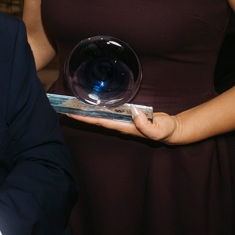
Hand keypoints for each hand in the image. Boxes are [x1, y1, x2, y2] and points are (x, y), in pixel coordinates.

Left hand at [69, 106, 183, 143]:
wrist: (171, 130)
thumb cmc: (165, 131)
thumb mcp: (159, 129)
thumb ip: (146, 124)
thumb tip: (133, 112)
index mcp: (124, 127)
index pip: (100, 122)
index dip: (85, 118)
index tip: (71, 114)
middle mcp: (120, 124)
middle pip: (96, 118)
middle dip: (80, 114)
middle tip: (64, 107)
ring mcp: (123, 119)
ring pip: (101, 114)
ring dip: (87, 110)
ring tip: (72, 103)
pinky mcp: (127, 114)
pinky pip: (109, 110)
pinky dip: (99, 106)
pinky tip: (91, 103)